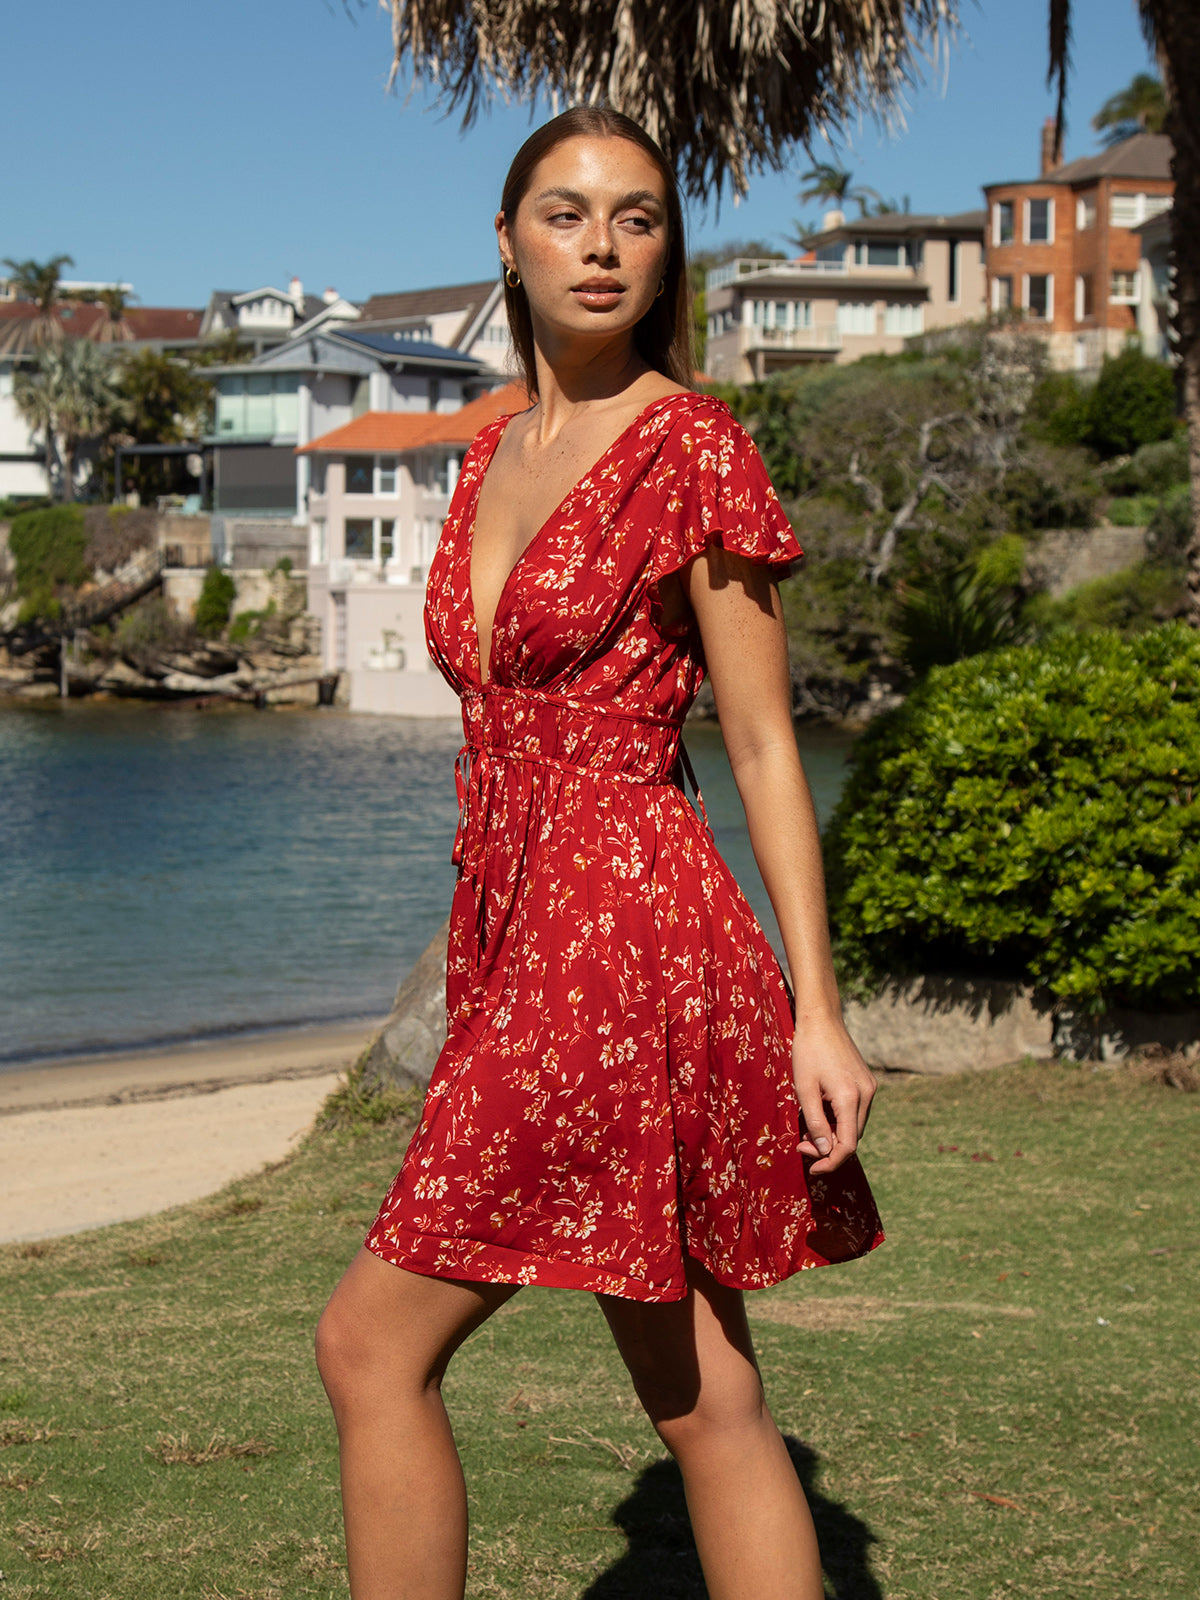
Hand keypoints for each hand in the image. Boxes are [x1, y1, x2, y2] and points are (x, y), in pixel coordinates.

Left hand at [791, 1016, 875, 1174]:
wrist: (821, 1019)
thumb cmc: (808, 1052)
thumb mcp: (804, 1089)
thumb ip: (815, 1123)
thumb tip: (824, 1151)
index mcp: (851, 1098)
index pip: (847, 1146)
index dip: (830, 1162)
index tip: (811, 1167)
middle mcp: (867, 1095)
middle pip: (852, 1138)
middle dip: (828, 1148)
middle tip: (801, 1144)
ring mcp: (870, 1088)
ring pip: (854, 1126)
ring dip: (833, 1134)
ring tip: (808, 1127)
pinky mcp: (867, 1082)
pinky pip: (856, 1111)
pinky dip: (839, 1120)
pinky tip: (820, 1111)